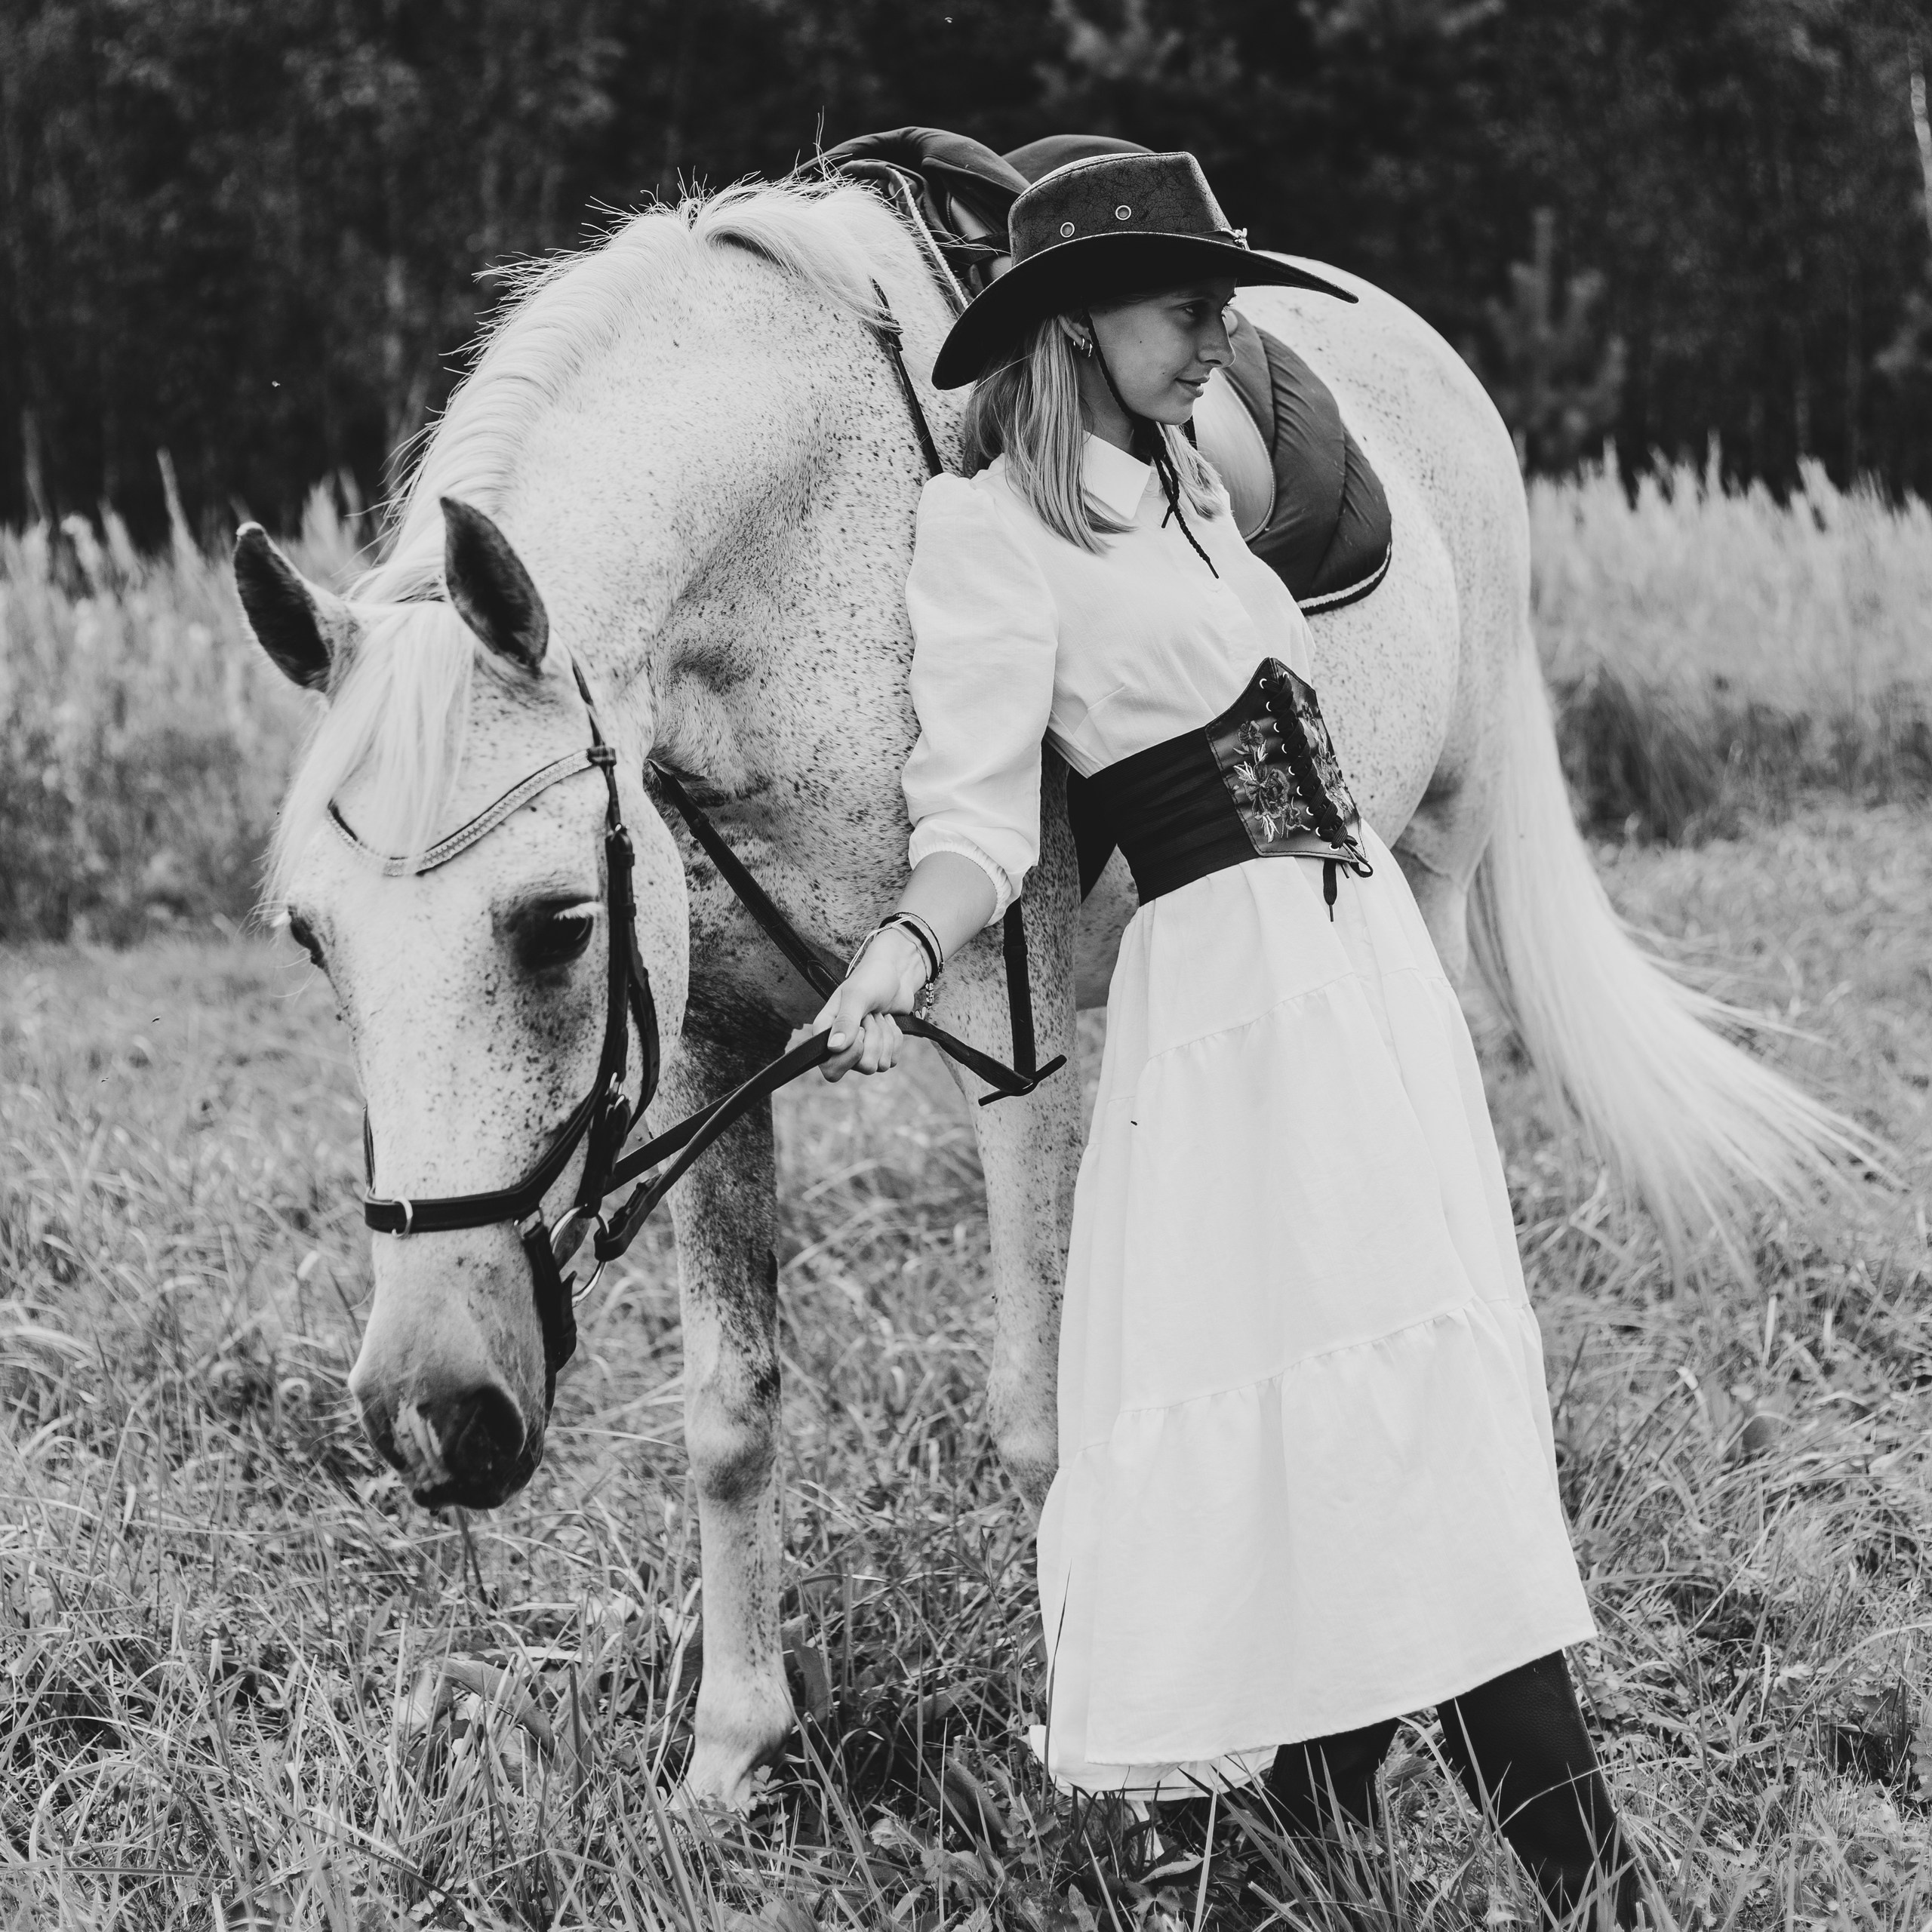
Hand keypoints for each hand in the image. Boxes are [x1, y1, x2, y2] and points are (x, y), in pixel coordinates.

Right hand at [813, 927, 922, 1080]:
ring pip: (880, 1064)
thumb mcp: (857, 996)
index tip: (859, 1030)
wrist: (895, 973)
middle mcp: (841, 1046)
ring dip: (886, 1036)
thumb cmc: (871, 979)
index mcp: (826, 1033)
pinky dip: (896, 1039)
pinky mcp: (881, 1051)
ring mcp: (862, 1050)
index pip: (831, 1069)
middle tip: (871, 1015)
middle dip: (875, 1038)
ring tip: (879, 1015)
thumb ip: (846, 1021)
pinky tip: (889, 1021)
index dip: (850, 1055)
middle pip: (863, 1066)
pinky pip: (893, 1060)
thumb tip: (834, 1048)